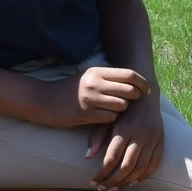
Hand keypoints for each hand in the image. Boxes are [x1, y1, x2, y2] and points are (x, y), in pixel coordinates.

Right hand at [32, 64, 149, 127]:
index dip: (141, 82)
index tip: (146, 89)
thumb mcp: (88, 78)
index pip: (129, 74)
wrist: (44, 101)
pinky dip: (111, 119)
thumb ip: (107, 78)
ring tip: (115, 109)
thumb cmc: (70, 90)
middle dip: (135, 98)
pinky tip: (104, 118)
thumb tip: (133, 80)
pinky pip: (110, 118)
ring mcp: (90, 99)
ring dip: (122, 110)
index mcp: (97, 71)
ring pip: (122, 106)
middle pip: (129, 90)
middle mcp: (95, 83)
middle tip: (134, 102)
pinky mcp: (86, 114)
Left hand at [87, 93, 164, 190]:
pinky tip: (133, 182)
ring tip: (115, 188)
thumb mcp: (107, 119)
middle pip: (126, 166)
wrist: (145, 95)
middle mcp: (140, 134)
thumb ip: (97, 137)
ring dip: (127, 182)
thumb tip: (86, 157)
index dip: (102, 173)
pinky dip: (144, 176)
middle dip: (113, 180)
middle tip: (102, 188)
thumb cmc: (121, 108)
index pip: (111, 158)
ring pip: (140, 168)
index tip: (93, 181)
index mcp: (124, 129)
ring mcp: (152, 138)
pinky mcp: (161, 141)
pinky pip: (154, 164)